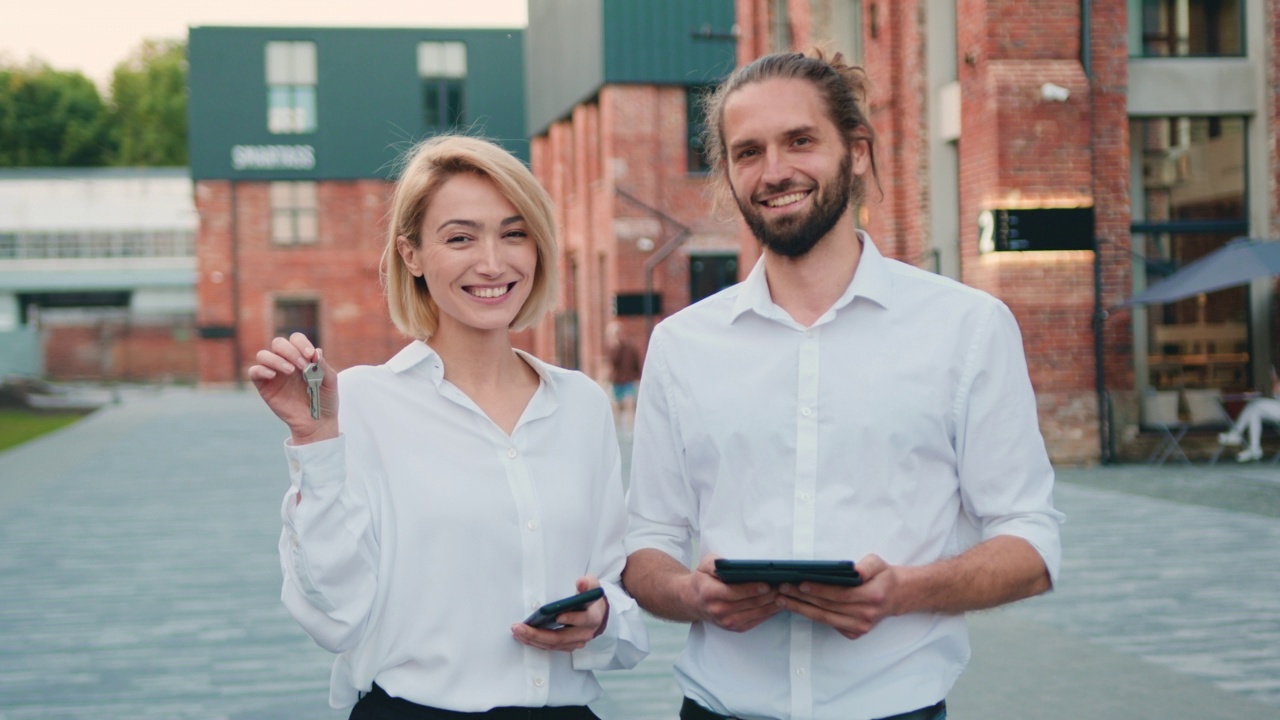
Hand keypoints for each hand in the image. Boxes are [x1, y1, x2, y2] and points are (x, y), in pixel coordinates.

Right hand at [246, 333, 337, 443]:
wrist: (317, 422)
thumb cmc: (324, 400)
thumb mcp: (330, 381)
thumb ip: (323, 366)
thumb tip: (315, 352)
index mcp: (301, 357)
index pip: (295, 339)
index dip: (301, 343)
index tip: (310, 355)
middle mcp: (286, 362)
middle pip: (278, 343)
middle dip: (290, 350)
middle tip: (302, 365)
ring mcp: (274, 374)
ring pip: (263, 355)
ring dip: (276, 359)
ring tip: (290, 371)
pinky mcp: (264, 386)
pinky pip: (254, 372)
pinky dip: (261, 370)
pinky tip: (273, 376)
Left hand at [512, 577, 608, 651]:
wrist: (596, 612)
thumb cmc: (590, 597)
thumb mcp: (592, 586)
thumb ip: (587, 583)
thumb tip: (581, 582)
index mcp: (593, 617)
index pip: (583, 619)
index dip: (571, 618)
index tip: (558, 615)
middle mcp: (585, 633)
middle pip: (560, 637)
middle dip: (538, 634)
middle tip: (520, 627)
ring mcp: (576, 642)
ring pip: (553, 644)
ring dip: (533, 640)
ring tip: (517, 631)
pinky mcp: (568, 646)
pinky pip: (550, 647)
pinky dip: (536, 642)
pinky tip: (523, 636)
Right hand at [689, 555, 780, 631]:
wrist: (694, 601)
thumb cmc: (702, 579)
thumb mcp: (704, 565)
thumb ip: (716, 563)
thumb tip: (732, 564)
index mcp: (710, 593)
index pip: (734, 592)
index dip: (752, 589)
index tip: (767, 584)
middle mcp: (719, 610)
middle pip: (750, 603)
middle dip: (769, 595)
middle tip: (784, 586)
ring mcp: (727, 622)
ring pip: (757, 613)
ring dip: (773, 604)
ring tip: (786, 593)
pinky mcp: (735, 628)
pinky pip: (757, 620)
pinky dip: (770, 612)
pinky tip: (779, 603)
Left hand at [776, 554, 898, 639]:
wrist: (898, 596)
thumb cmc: (883, 577)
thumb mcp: (878, 564)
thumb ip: (866, 566)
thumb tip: (855, 570)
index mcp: (872, 597)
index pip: (839, 594)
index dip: (819, 590)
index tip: (800, 584)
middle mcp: (866, 616)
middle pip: (827, 608)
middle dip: (802, 599)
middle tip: (782, 590)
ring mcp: (860, 627)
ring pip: (825, 619)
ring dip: (801, 609)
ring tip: (783, 600)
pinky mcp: (855, 633)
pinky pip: (829, 625)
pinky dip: (812, 616)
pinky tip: (797, 607)